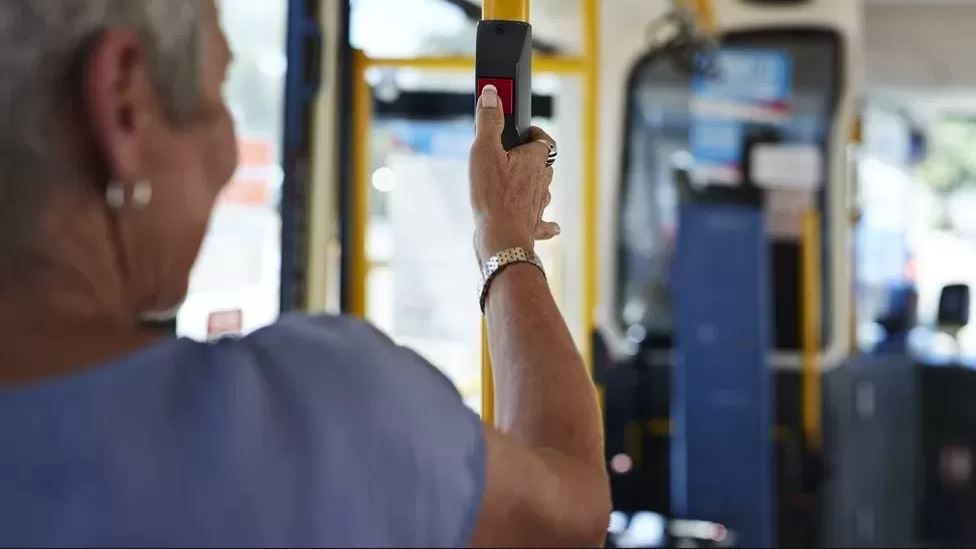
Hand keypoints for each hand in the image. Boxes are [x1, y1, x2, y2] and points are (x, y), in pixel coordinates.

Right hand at [469, 85, 559, 263]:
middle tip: (513, 155)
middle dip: (531, 158)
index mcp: (534, 160)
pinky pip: (545, 222)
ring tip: (518, 183)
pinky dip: (546, 221)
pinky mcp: (533, 225)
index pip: (543, 139)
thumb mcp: (484, 150)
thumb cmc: (493, 195)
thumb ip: (489, 121)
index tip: (524, 130)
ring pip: (543, 189)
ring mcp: (539, 204)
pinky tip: (551, 225)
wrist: (501, 237)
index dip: (534, 133)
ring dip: (535, 185)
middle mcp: (542, 181)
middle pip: (544, 164)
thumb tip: (492, 93)